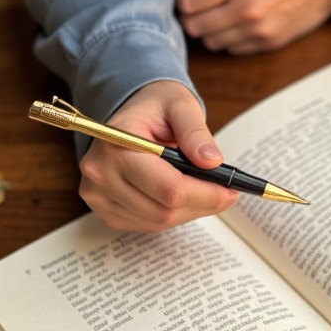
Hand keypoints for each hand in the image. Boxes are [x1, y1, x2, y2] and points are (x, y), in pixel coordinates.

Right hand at [78, 81, 238, 231]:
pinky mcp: (105, 211)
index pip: (167, 188)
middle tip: (227, 193)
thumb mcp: (180, 105)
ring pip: (157, 222)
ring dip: (189, 211)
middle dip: (202, 204)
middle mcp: (100, 175)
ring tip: (206, 192)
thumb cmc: (156, 107)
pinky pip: (147, 225)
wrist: (131, 114)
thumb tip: (213, 162)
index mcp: (116, 145)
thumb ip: (195, 132)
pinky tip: (183, 196)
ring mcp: (99, 196)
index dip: (205, 194)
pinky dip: (172, 215)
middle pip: (163, 210)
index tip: (231, 190)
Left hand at [165, 0, 330, 53]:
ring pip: (210, 41)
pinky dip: (227, 37)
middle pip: (193, 26)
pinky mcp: (270, 43)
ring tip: (219, 8)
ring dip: (207, 26)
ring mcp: (259, 31)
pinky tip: (237, 19)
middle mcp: (246, 10)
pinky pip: (232, 49)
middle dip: (189, 11)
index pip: (186, 1)